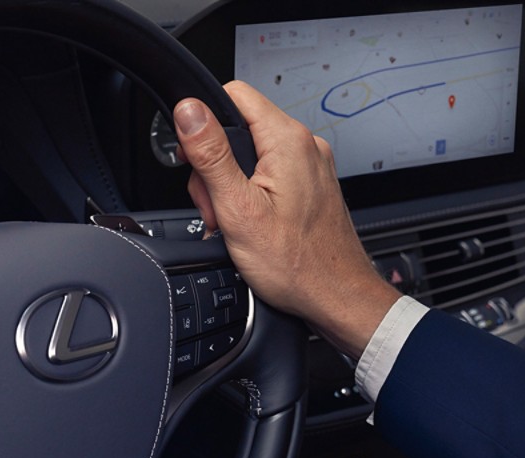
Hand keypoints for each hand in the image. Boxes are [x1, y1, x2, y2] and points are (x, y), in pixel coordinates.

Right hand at [174, 80, 400, 359]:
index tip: (196, 158)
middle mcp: (305, 146)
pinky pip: (270, 175)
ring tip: (236, 223)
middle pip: (239, 129)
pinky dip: (253, 196)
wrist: (336, 297)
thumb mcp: (238, 209)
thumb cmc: (297, 264)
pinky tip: (252, 224)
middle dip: (217, 167)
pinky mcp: (311, 185)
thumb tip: (189, 110)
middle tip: (218, 208)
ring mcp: (311, 165)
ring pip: (252, 155)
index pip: (233, 94)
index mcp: (287, 141)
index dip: (204, 122)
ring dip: (232, 187)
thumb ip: (211, 154)